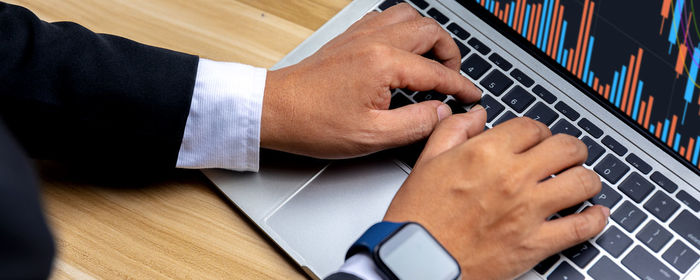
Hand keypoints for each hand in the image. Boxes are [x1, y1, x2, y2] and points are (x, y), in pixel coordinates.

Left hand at [261, 4, 480, 157]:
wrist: (275, 109)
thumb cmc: (313, 122)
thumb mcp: (372, 136)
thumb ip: (416, 124)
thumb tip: (443, 113)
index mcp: (384, 63)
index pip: (437, 71)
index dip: (460, 86)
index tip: (471, 96)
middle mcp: (374, 40)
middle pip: (429, 31)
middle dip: (450, 53)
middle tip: (452, 78)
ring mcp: (360, 35)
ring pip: (408, 16)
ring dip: (427, 35)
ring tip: (431, 60)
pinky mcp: (348, 37)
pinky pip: (385, 18)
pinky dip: (402, 29)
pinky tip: (401, 50)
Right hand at [384, 113, 609, 279]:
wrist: (417, 260)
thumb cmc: (418, 216)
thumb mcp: (427, 162)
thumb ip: (454, 131)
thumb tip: (477, 115)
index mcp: (486, 153)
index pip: (531, 127)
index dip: (537, 131)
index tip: (537, 139)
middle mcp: (513, 178)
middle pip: (566, 148)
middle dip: (571, 149)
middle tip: (568, 155)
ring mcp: (528, 211)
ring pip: (582, 183)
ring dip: (586, 179)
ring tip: (582, 181)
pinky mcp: (535, 244)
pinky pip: (581, 227)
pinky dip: (595, 219)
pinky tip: (596, 214)